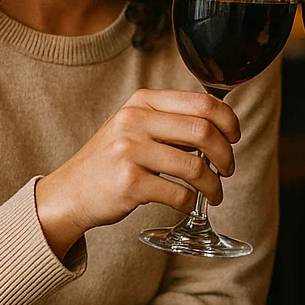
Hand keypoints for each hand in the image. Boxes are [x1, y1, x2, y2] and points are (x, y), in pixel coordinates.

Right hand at [36, 89, 239, 257]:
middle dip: (225, 153)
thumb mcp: (135, 126)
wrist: (68, 193)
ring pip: (194, 166)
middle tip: (228, 168)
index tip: (235, 136)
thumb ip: (170, 121)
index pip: (201, 102)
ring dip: (213, 184)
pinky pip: (178, 193)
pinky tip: (189, 203)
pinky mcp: (129, 184)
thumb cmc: (111, 160)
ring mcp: (130, 152)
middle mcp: (135, 121)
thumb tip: (220, 127)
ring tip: (214, 192)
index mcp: (143, 101)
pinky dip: (190, 201)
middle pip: (203, 131)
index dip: (227, 119)